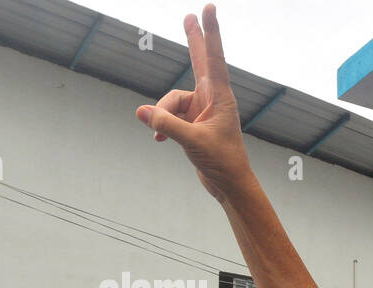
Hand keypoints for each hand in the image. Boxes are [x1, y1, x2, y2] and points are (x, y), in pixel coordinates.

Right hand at [136, 5, 251, 200]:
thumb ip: (167, 125)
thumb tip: (143, 112)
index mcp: (221, 97)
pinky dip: (163, 126)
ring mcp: (202, 110)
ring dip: (163, 116)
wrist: (229, 185)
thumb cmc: (222, 162)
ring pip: (172, 101)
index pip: (214, 58)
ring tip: (163, 135)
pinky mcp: (193, 123)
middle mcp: (212, 99)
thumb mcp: (192, 142)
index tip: (209, 8)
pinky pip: (170, 116)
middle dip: (193, 40)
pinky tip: (159, 140)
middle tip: (189, 15)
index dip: (210, 33)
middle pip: (199, 62)